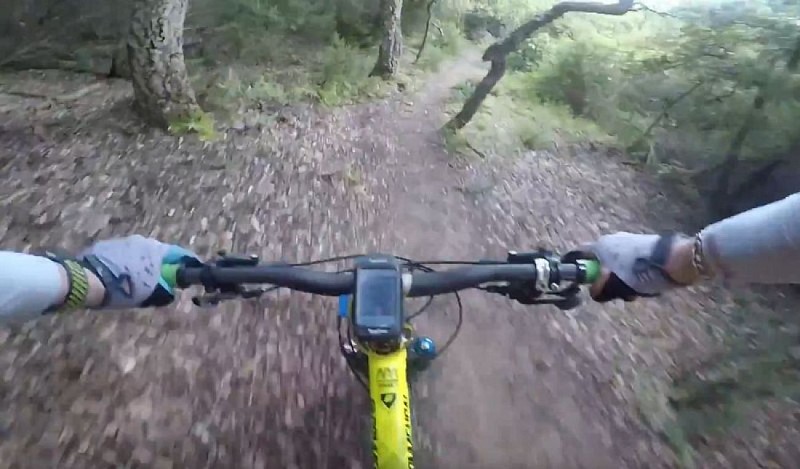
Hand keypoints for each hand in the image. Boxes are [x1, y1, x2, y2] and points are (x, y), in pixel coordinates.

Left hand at [78, 235, 200, 308]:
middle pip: (160, 253)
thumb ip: (164, 292)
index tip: (192, 274)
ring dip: (144, 265)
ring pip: (141, 254)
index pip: (181, 254)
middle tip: (163, 282)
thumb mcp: (149, 295)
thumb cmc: (123, 288)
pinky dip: (127, 265)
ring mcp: (123, 241)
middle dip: (163, 267)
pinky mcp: (107, 246)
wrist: (86, 280)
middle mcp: (143, 241)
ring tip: (137, 282)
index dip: (188, 264)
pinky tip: (120, 278)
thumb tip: (170, 291)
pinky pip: (124, 255)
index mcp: (157, 250)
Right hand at [583, 232, 698, 301]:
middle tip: (615, 294)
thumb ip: (599, 289)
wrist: (676, 259)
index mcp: (601, 245)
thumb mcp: (615, 285)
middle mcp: (612, 241)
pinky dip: (634, 277)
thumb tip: (594, 292)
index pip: (578, 254)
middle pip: (599, 264)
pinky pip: (631, 266)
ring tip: (634, 293)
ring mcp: (629, 244)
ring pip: (617, 268)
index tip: (580, 284)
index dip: (577, 269)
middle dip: (605, 282)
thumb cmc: (640, 271)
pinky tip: (646, 286)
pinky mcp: (644, 249)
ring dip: (622, 282)